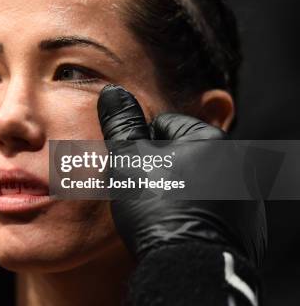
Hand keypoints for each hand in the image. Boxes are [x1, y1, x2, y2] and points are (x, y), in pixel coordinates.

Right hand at [97, 84, 266, 267]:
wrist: (186, 267)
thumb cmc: (156, 207)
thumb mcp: (129, 159)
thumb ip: (121, 123)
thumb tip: (111, 92)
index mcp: (211, 139)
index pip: (163, 126)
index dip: (139, 145)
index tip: (134, 170)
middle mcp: (237, 162)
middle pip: (181, 153)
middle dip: (159, 167)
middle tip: (141, 190)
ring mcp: (244, 196)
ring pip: (196, 181)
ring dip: (177, 189)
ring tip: (157, 212)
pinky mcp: (247, 226)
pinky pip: (212, 208)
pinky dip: (195, 212)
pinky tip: (177, 226)